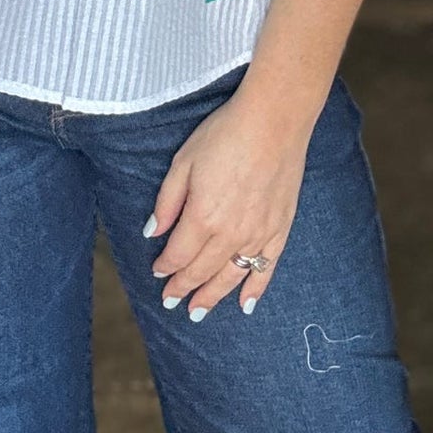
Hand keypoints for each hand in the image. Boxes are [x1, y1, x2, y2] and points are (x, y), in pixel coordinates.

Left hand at [143, 86, 313, 320]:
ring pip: (231, 276)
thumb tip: (152, 232)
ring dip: (212, 296)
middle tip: (171, 301)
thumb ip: (167, 201)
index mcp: (202, 217)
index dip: (165, 267)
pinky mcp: (280, 229)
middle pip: (201, 271)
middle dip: (183, 287)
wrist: (274, 119)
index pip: (178, 254)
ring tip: (198, 312)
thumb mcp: (183, 161)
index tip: (157, 273)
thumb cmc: (225, 134)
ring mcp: (258, 234)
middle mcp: (230, 234)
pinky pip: (266, 269)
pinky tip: (245, 305)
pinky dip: (255, 290)